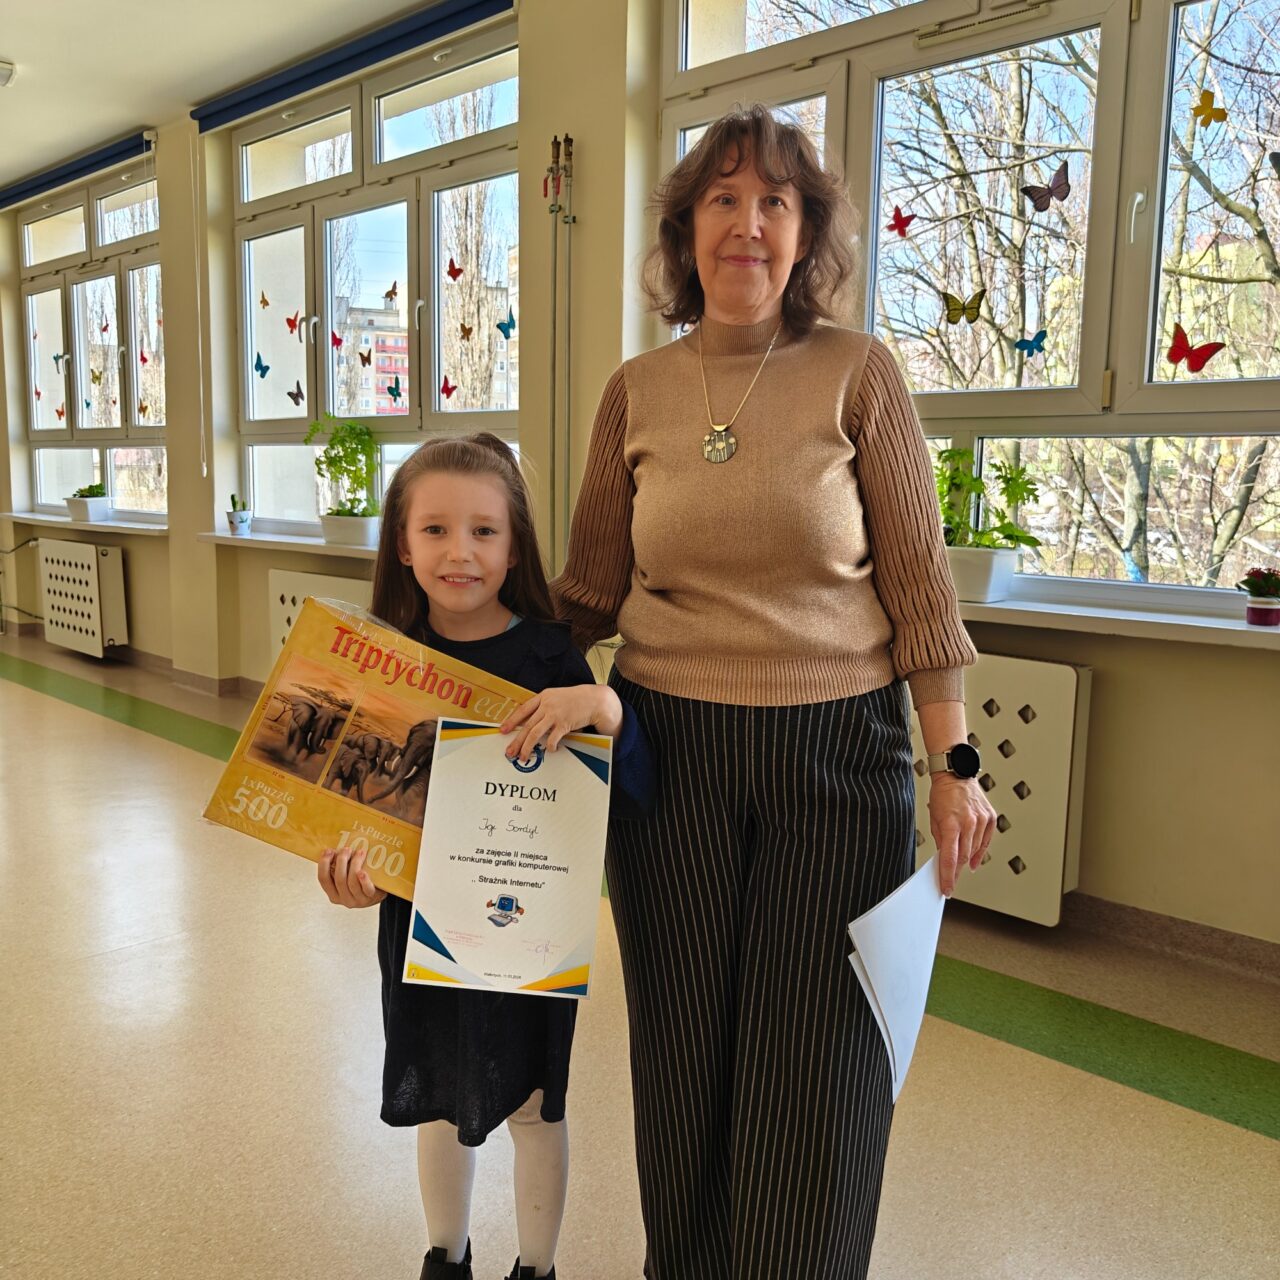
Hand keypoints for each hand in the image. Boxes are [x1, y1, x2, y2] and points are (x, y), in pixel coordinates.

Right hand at [317, 846, 386, 907]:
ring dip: (355, 864)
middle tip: (346, 849)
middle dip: (341, 861)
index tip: (328, 851)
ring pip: (352, 882)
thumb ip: (337, 867)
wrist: (377, 894)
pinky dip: (364, 880)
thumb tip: (333, 851)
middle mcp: (344, 899)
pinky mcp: (370, 897)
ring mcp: (357, 900)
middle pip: (339, 880)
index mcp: (333, 894)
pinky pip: (366, 889)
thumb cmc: (359, 882)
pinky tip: (362, 872)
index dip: (324, 864)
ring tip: (359, 852)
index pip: (323, 879)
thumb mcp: (345, 876)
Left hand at [498, 685, 621, 761]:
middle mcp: (547, 705)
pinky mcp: (564, 724)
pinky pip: (552, 738)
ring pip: (535, 733)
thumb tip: (532, 722)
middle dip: (516, 740)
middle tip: (509, 752)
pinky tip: (550, 750)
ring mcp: (555, 714)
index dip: (512, 721)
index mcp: (544, 696)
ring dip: (527, 747)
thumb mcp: (557, 697)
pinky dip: (549, 746)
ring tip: (523, 757)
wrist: (595, 700)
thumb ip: (545, 706)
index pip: (523, 709)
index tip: (503, 730)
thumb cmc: (576, 699)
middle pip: (527, 725)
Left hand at [927, 774, 996, 895]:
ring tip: (959, 869)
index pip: (949, 858)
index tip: (946, 888)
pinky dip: (979, 852)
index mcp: (951, 823)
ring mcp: (981, 820)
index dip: (947, 876)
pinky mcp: (990, 818)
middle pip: (963, 857)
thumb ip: (941, 840)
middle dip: (955, 872)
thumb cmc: (942, 794)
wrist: (957, 775)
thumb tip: (944, 858)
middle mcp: (969, 823)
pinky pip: (985, 841)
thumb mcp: (934, 818)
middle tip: (950, 882)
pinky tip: (973, 861)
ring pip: (975, 850)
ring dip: (966, 862)